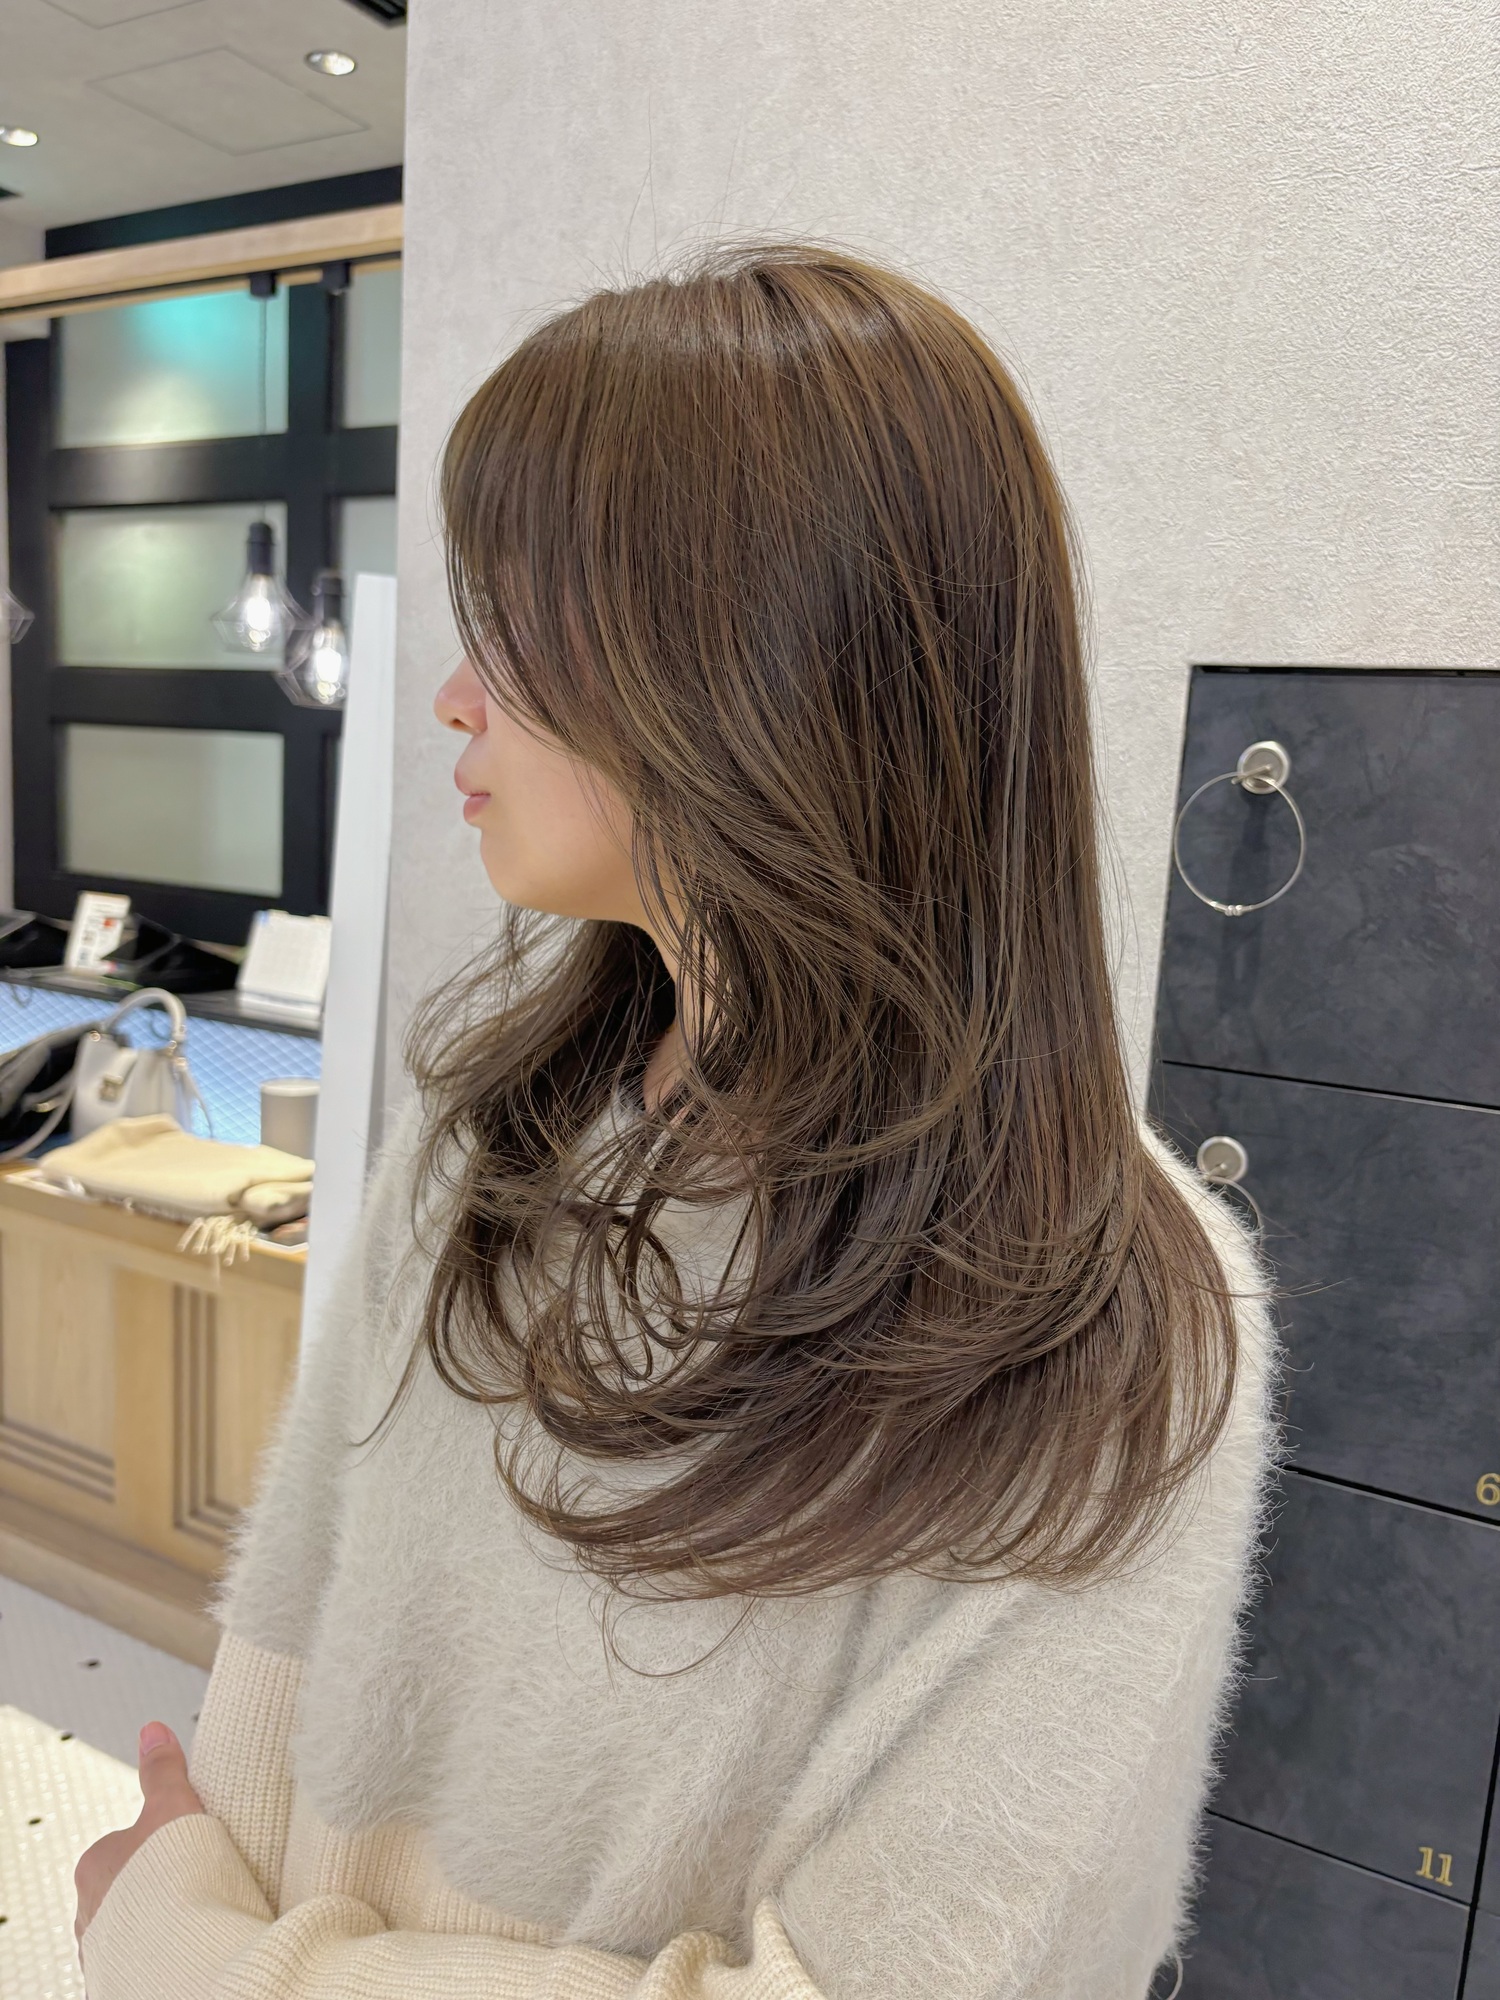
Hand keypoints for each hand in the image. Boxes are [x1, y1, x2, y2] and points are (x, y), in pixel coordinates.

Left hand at [75, 1722, 204, 1943]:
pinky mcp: (118, 1982)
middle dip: (156, 1888)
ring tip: (196, 1919)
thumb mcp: (174, 1808)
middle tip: (196, 1885)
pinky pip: (139, 1962)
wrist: (179, 1953)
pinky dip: (159, 1954)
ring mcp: (101, 1950)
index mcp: (95, 1864)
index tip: (190, 1850)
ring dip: (158, 1924)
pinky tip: (186, 1946)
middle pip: (127, 1888)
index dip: (162, 1845)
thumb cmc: (174, 1881)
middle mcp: (88, 1910)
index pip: (125, 1846)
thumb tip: (152, 1730)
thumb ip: (163, 1771)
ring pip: (132, 1928)